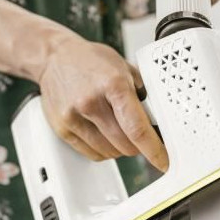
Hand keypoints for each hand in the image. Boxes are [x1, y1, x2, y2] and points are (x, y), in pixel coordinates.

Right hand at [38, 30, 168, 171]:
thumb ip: (143, 92)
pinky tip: (104, 135)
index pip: (137, 128)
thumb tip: (160, 120)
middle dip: (139, 147)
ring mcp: (74, 116)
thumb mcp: (124, 67)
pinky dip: (104, 151)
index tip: (164, 161)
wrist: (54, 57)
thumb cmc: (92, 61)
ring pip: (109, 153)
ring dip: (121, 149)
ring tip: (119, 131)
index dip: (154, 150)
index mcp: (113, 85)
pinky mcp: (62, 128)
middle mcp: (91, 102)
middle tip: (140, 137)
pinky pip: (92, 154)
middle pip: (125, 145)